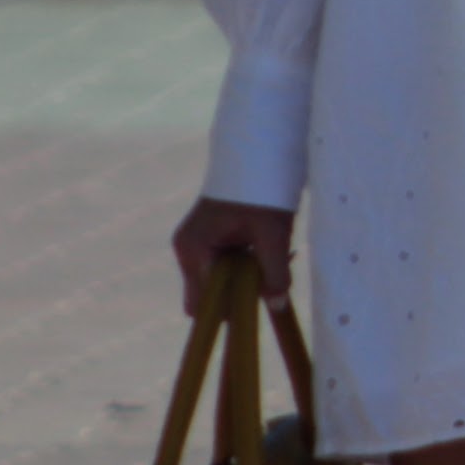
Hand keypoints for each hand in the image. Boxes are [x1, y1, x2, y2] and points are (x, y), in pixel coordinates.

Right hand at [172, 194, 295, 314]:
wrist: (256, 154)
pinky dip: (246, 266)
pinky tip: (267, 248)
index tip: (260, 301)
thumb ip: (275, 273)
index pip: (203, 304)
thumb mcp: (273, 233)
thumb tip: (277, 305)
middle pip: (210, 296)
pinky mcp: (208, 240)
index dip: (231, 310)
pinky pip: (224, 267)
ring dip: (247, 278)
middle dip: (241, 294)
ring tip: (274, 254)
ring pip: (220, 283)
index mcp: (193, 250)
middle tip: (272, 274)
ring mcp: (195, 245)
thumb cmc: (261, 189)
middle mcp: (187, 250)